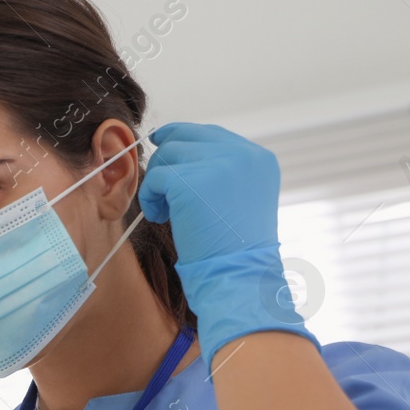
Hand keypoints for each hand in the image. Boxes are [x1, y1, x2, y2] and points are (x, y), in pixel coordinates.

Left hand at [138, 122, 318, 364]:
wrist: (238, 275)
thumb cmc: (234, 248)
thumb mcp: (240, 198)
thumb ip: (221, 171)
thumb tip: (181, 150)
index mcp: (258, 158)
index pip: (211, 134)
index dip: (182, 138)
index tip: (161, 145)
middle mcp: (243, 155)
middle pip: (186, 139)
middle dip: (167, 163)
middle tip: (163, 194)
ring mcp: (218, 165)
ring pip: (167, 156)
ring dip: (158, 183)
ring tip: (166, 211)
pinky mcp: (191, 182)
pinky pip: (155, 178)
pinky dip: (150, 197)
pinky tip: (160, 217)